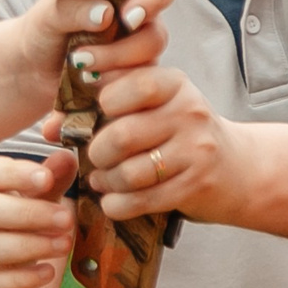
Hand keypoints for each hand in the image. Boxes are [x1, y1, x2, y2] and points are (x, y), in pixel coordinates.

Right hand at [0, 149, 77, 287]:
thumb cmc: (8, 228)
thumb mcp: (29, 202)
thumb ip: (47, 183)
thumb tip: (67, 158)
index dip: (15, 174)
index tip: (47, 178)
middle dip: (27, 214)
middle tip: (66, 219)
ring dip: (28, 246)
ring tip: (63, 245)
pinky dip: (20, 279)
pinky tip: (47, 272)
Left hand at [11, 0, 203, 94]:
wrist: (34, 73)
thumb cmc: (40, 32)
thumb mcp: (46, 15)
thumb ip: (72, 8)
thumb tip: (106, 13)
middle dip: (152, 0)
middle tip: (128, 19)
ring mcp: (138, 33)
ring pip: (153, 37)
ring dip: (121, 51)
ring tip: (82, 61)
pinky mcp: (137, 66)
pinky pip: (144, 71)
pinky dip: (118, 75)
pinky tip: (90, 81)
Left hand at [80, 64, 247, 221]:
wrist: (237, 168)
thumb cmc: (181, 133)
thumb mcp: (153, 106)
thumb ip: (105, 106)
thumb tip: (50, 126)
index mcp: (174, 83)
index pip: (132, 83)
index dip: (101, 99)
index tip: (91, 112)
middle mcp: (189, 112)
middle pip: (122, 133)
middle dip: (96, 151)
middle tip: (93, 157)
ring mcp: (195, 150)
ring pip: (130, 171)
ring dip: (106, 180)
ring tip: (102, 179)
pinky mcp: (195, 185)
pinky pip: (142, 200)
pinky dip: (117, 204)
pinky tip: (112, 200)